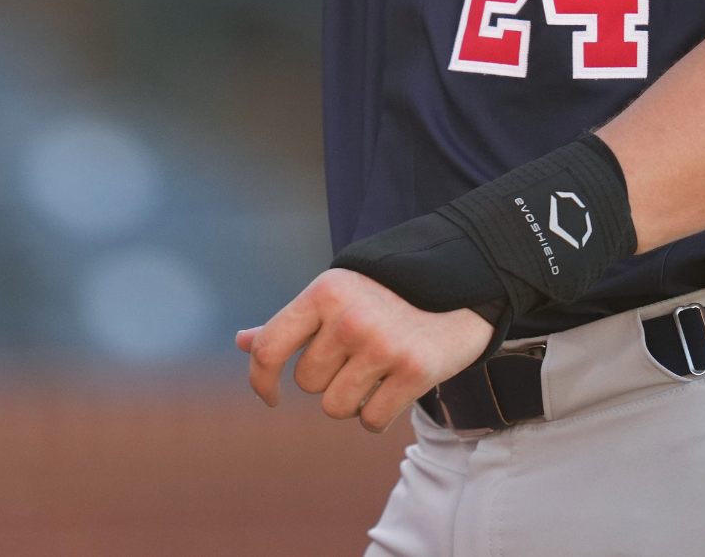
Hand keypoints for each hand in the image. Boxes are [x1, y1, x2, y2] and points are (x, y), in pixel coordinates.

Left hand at [235, 268, 495, 433]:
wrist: (460, 282)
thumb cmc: (385, 294)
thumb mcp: (335, 295)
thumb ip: (290, 323)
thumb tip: (244, 343)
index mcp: (324, 293)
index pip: (269, 348)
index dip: (260, 380)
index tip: (270, 396)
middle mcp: (349, 318)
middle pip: (307, 383)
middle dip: (327, 378)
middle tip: (358, 354)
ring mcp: (383, 344)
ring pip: (336, 407)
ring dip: (352, 400)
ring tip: (376, 372)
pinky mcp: (414, 370)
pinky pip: (371, 421)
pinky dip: (379, 415)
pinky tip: (395, 388)